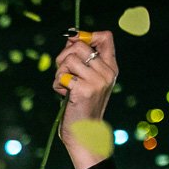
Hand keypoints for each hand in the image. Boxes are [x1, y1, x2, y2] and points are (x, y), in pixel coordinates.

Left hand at [54, 29, 118, 168]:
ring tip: (65, 86)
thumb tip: (71, 36)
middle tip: (64, 72)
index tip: (74, 44)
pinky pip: (62, 75)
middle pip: (79, 46)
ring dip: (59, 72)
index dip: (86, 35)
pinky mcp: (84, 90)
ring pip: (68, 59)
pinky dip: (57, 84)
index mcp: (111, 67)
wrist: (84, 132)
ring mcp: (97, 81)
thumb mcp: (86, 79)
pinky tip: (63, 94)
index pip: (106, 37)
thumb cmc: (81, 104)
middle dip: (63, 56)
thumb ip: (81, 58)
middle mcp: (108, 72)